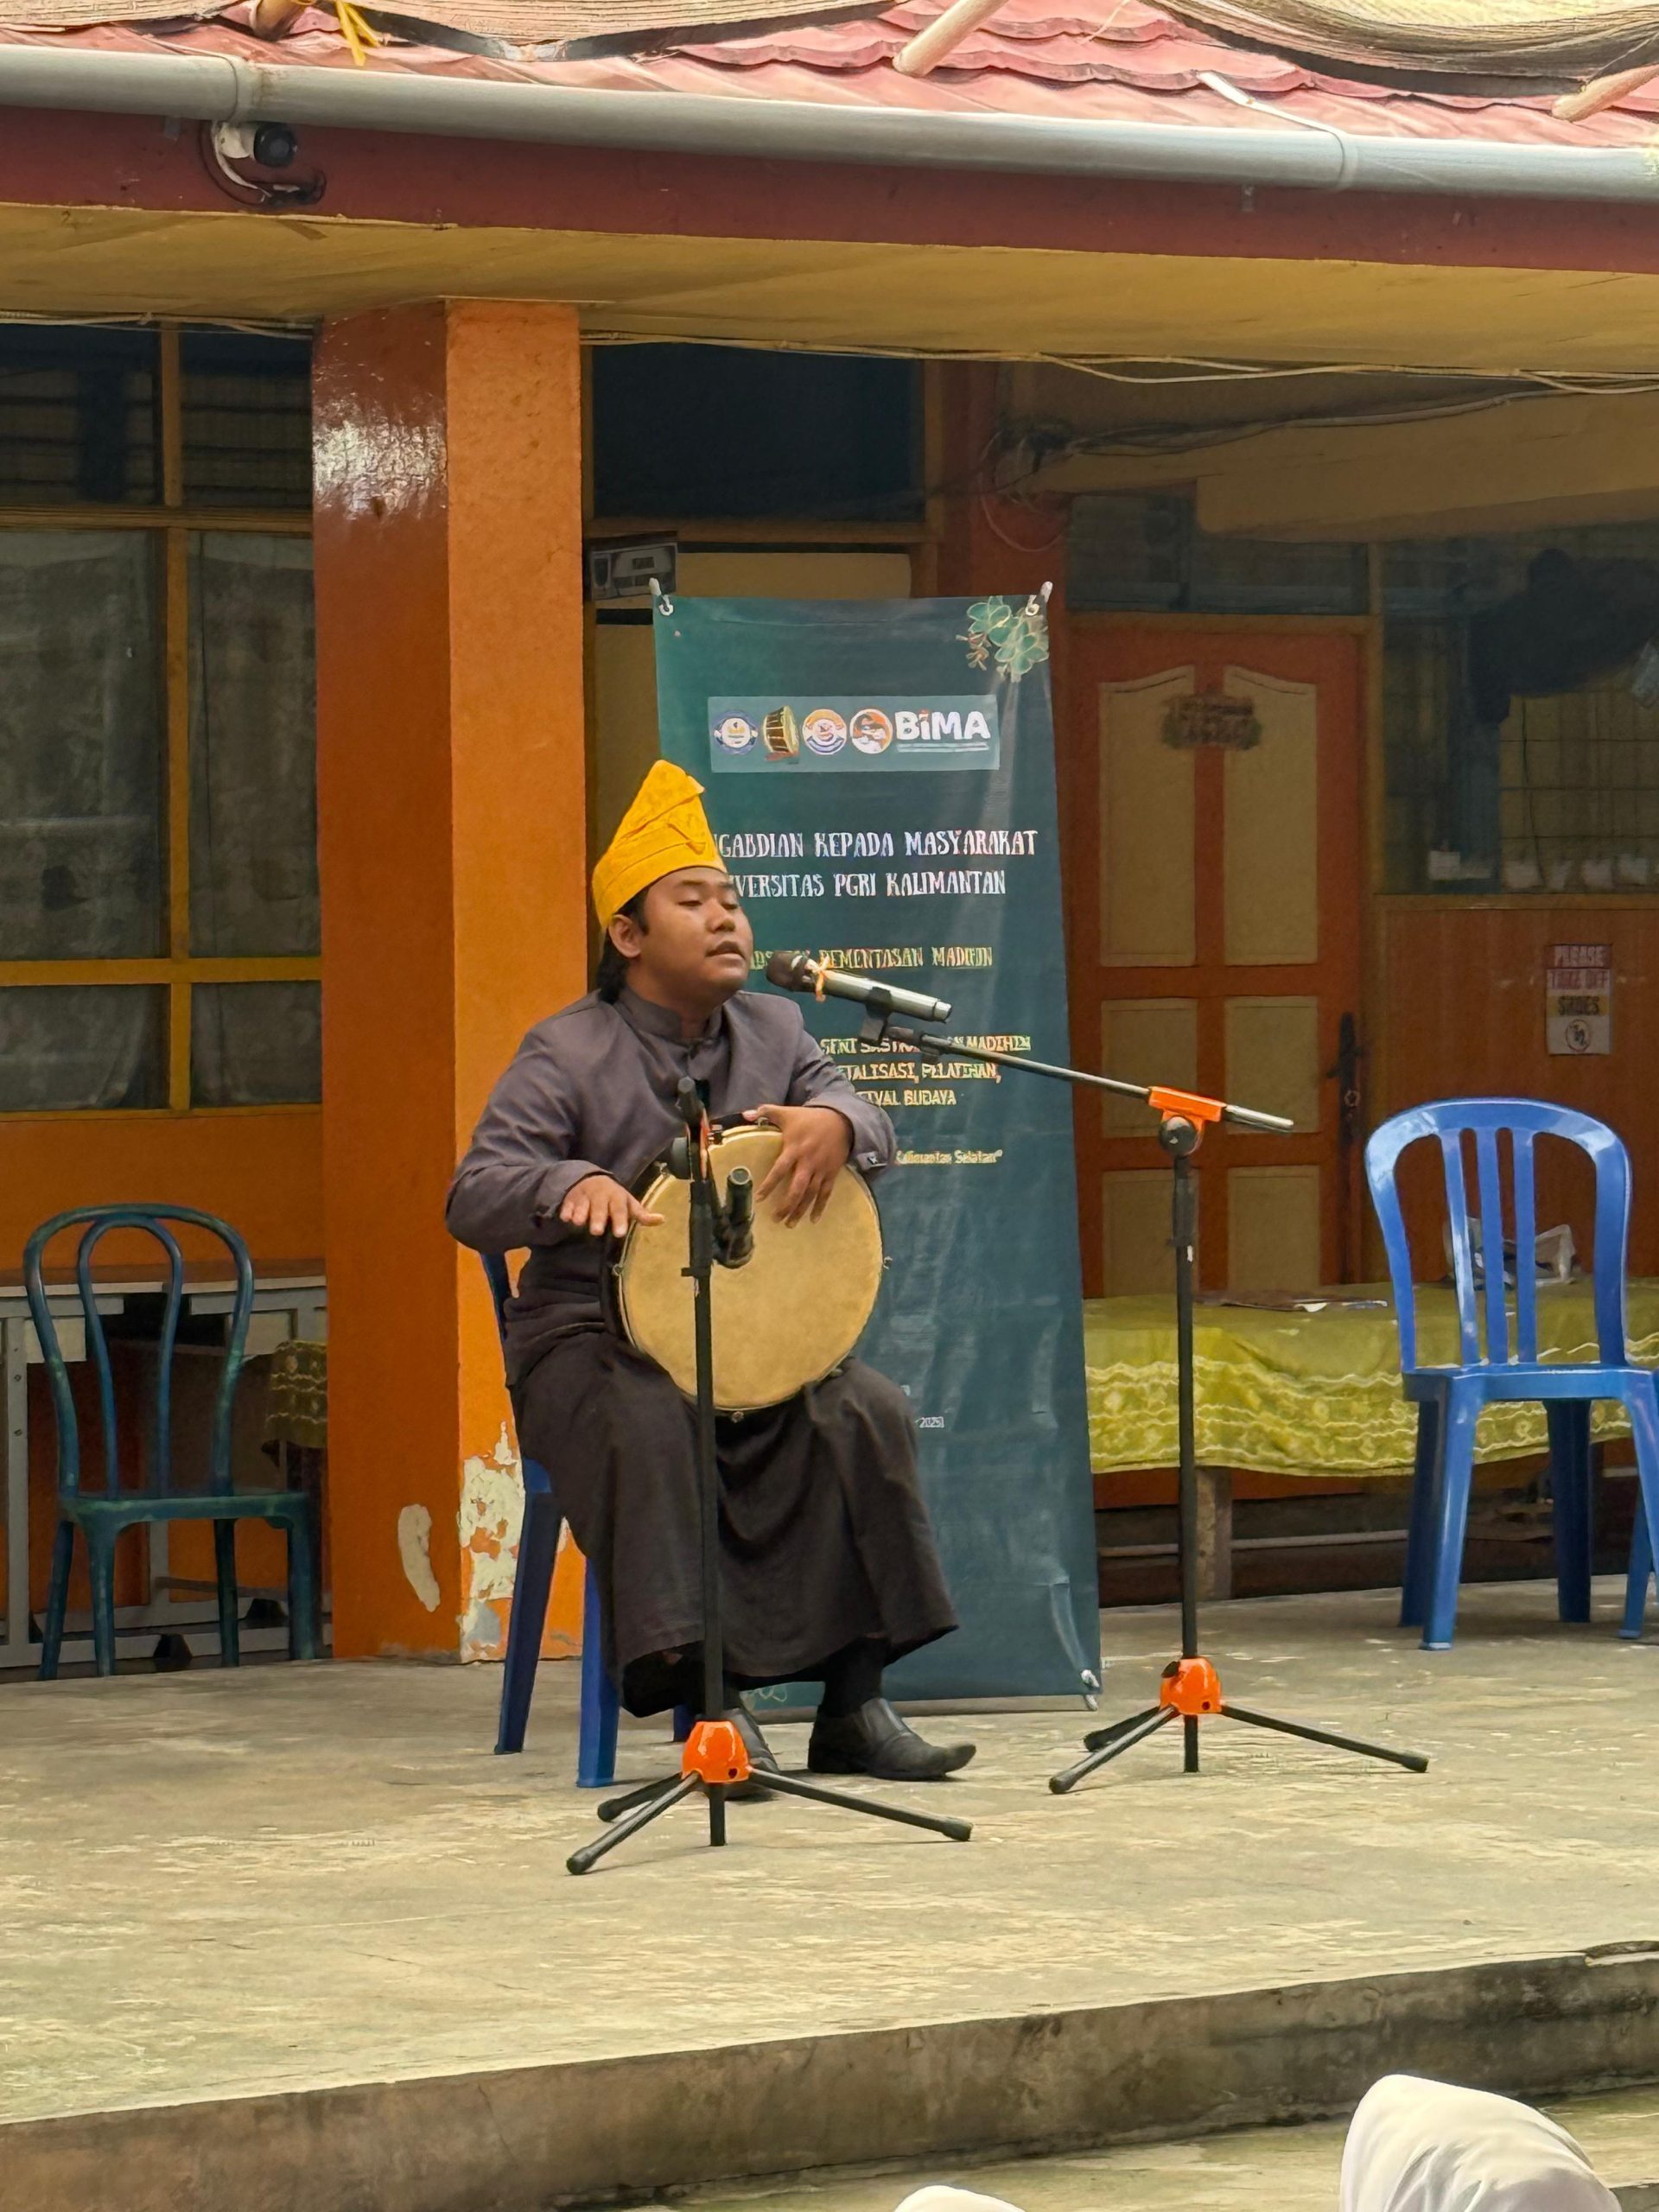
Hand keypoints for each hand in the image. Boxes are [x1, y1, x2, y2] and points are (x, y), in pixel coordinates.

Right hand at [559, 1174, 662, 1237]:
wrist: (590, 1179)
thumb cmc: (613, 1197)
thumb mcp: (628, 1203)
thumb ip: (641, 1214)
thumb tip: (662, 1219)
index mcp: (616, 1196)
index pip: (619, 1208)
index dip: (620, 1220)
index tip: (619, 1233)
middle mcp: (600, 1195)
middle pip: (599, 1207)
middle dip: (598, 1218)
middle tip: (596, 1232)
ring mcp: (584, 1196)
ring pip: (582, 1205)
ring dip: (580, 1214)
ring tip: (578, 1223)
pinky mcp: (570, 1198)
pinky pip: (567, 1205)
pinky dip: (566, 1211)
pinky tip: (566, 1218)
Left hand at [744, 1104, 851, 1225]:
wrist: (841, 1120)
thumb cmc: (810, 1118)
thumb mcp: (788, 1112)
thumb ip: (766, 1112)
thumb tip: (744, 1114)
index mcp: (795, 1148)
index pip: (780, 1169)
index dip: (770, 1185)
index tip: (759, 1198)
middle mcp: (808, 1161)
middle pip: (797, 1188)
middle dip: (787, 1205)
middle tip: (776, 1218)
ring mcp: (821, 1169)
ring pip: (811, 1194)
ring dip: (800, 1210)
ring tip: (789, 1224)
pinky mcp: (832, 1173)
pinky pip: (826, 1193)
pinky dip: (820, 1207)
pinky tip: (813, 1219)